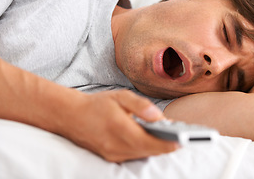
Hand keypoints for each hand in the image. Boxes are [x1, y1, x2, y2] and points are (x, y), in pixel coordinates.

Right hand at [58, 89, 178, 161]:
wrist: (70, 116)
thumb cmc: (97, 104)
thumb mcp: (120, 97)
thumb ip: (141, 105)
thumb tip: (159, 117)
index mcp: (121, 129)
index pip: (151, 142)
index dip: (169, 144)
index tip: (183, 140)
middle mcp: (117, 146)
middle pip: (149, 151)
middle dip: (166, 146)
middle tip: (180, 137)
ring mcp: (113, 154)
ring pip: (142, 155)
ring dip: (156, 148)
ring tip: (170, 138)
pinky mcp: (110, 157)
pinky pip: (133, 156)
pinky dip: (144, 149)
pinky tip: (151, 140)